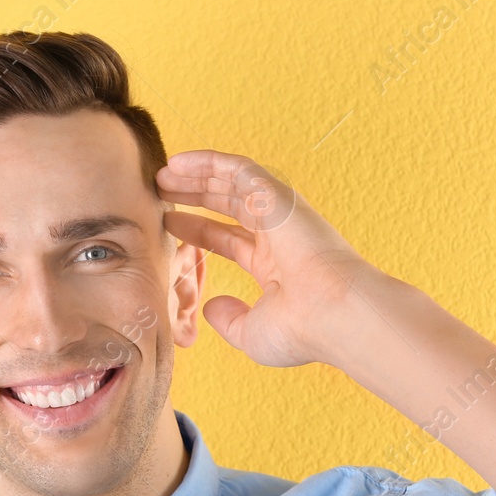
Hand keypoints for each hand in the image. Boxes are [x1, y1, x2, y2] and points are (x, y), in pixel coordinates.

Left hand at [156, 149, 387, 367]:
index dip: (198, 229)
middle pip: (228, 204)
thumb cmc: (301, 331)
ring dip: (197, 174)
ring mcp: (279, 213)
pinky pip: (238, 169)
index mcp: (275, 265)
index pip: (230, 238)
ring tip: (163, 172)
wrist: (334, 314)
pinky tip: (179, 162)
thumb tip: (211, 307)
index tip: (171, 222)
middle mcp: (278, 235)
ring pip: (232, 182)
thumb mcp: (251, 333)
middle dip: (195, 194)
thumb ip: (229, 320)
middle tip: (161, 189)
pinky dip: (208, 162)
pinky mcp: (277, 197)